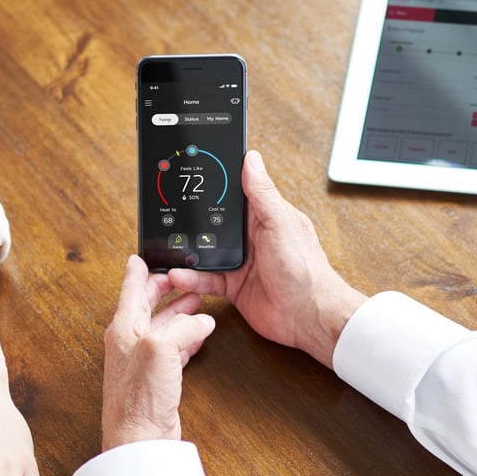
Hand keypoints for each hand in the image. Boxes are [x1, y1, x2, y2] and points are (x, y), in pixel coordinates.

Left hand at [102, 255, 215, 449]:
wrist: (139, 439)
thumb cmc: (139, 397)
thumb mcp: (162, 348)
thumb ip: (184, 327)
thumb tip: (202, 320)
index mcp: (123, 327)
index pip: (131, 288)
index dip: (138, 270)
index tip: (141, 255)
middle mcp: (130, 341)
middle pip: (147, 304)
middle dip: (165, 288)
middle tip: (179, 274)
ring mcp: (143, 360)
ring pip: (163, 326)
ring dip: (179, 311)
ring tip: (196, 298)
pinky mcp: (157, 378)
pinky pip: (173, 348)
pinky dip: (187, 336)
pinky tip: (199, 333)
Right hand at [168, 150, 365, 367]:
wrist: (308, 316)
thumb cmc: (305, 269)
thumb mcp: (280, 223)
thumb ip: (262, 194)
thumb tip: (251, 159)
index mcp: (264, 217)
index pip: (236, 194)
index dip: (217, 184)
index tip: (194, 174)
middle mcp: (252, 237)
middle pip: (215, 222)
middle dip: (194, 220)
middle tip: (170, 213)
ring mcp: (241, 262)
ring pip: (207, 251)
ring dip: (188, 250)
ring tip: (168, 247)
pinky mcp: (233, 286)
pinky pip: (206, 278)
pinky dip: (192, 277)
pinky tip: (180, 274)